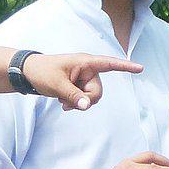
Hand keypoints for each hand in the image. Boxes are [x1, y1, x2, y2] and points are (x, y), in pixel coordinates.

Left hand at [22, 53, 141, 109]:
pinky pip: (84, 100)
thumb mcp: (57, 84)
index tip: (140, 68)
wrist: (28, 73)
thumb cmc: (42, 72)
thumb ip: (73, 95)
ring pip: (91, 98)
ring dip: (79, 103)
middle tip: (67, 103)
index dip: (125, 66)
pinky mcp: (78, 86)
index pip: (109, 64)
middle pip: (97, 91)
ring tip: (63, 102)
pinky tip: (64, 103)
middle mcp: (87, 70)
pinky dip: (76, 104)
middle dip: (85, 100)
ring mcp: (83, 79)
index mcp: (85, 62)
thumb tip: (86, 106)